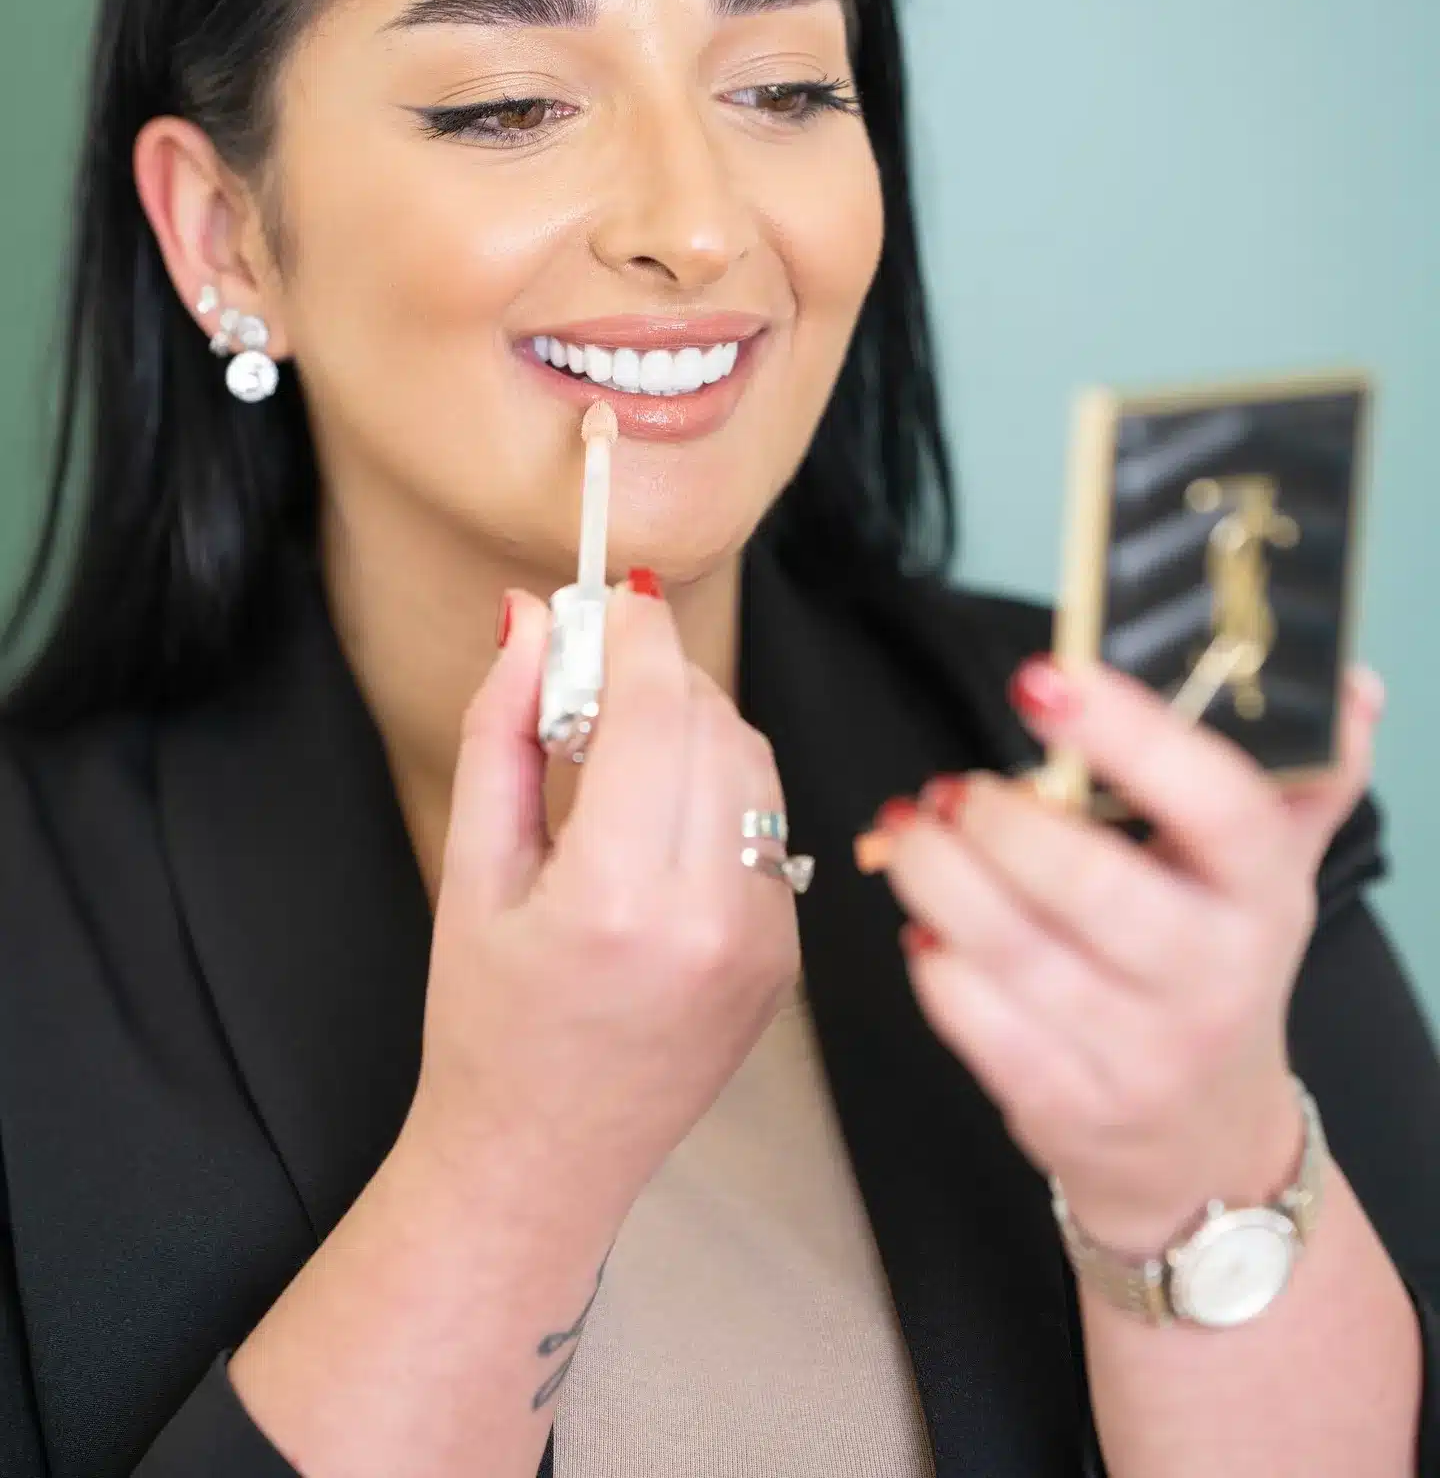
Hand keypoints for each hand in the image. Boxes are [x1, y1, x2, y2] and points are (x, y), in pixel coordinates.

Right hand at [409, 577, 797, 1224]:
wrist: (540, 1160)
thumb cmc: (485, 1026)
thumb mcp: (470, 873)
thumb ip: (499, 731)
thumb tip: (527, 618)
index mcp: (620, 900)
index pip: (659, 711)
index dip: (637, 633)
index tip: (608, 599)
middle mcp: (712, 918)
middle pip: (716, 724)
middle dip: (659, 675)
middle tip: (591, 678)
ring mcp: (765, 941)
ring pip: (754, 765)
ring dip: (695, 726)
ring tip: (617, 749)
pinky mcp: (787, 954)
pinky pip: (766, 825)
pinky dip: (718, 791)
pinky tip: (655, 819)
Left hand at [857, 658, 1383, 1250]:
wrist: (1204, 1140)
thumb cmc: (1215, 964)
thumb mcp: (1269, 870)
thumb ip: (1300, 771)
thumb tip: (1346, 683)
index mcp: (1266, 893)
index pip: (1220, 806)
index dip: (1131, 736)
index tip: (1044, 680)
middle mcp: (1213, 976)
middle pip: (1097, 888)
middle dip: (1005, 824)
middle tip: (954, 788)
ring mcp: (1142, 1052)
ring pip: (1020, 955)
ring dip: (943, 879)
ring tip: (913, 832)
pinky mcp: (1070, 1105)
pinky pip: (982, 1028)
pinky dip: (937, 966)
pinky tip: (924, 923)